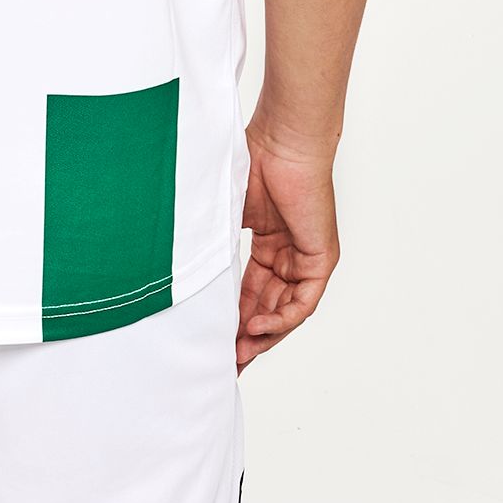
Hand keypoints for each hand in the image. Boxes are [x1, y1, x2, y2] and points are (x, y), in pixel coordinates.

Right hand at [237, 120, 339, 372]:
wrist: (282, 141)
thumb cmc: (253, 162)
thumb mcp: (224, 213)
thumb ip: (212, 243)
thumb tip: (181, 269)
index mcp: (268, 243)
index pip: (251, 292)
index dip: (233, 318)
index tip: (214, 342)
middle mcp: (289, 254)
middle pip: (268, 308)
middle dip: (246, 337)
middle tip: (225, 361)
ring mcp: (306, 258)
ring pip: (285, 311)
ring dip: (262, 335)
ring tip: (238, 353)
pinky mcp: (321, 258)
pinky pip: (302, 301)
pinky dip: (281, 319)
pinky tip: (257, 328)